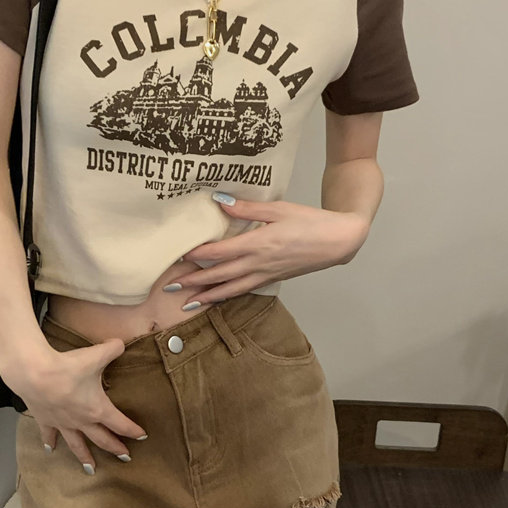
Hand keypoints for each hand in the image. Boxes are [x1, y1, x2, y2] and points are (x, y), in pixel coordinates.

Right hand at [4, 340, 146, 473]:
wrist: (34, 373)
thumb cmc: (67, 366)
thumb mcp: (96, 354)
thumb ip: (113, 348)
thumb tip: (120, 343)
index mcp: (97, 409)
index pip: (120, 423)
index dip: (132, 430)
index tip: (142, 436)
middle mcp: (81, 421)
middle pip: (102, 439)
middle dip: (115, 448)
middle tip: (125, 457)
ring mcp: (63, 423)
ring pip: (77, 444)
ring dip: (85, 457)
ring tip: (91, 469)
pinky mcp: (45, 420)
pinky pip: (49, 434)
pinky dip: (49, 442)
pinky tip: (50, 450)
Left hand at [176, 195, 369, 303]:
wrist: (337, 241)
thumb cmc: (309, 221)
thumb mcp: (278, 209)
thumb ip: (247, 209)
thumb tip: (219, 201)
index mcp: (258, 244)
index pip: (220, 252)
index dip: (197, 255)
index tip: (178, 256)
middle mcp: (258, 263)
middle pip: (219, 275)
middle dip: (193, 282)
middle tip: (169, 288)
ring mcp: (265, 274)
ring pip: (230, 289)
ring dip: (207, 297)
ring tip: (186, 305)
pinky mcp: (272, 279)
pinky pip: (244, 290)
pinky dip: (227, 296)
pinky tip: (216, 299)